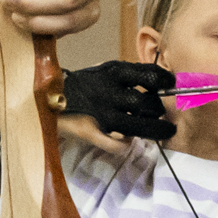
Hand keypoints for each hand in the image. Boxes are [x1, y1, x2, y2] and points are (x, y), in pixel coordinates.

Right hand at [56, 59, 177, 142]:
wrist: (45, 97)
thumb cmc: (82, 84)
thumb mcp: (103, 71)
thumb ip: (127, 76)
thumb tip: (157, 80)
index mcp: (113, 72)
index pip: (149, 74)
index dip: (166, 82)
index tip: (172, 86)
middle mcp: (109, 91)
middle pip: (148, 104)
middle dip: (158, 111)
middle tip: (160, 114)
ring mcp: (100, 114)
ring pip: (138, 127)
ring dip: (152, 130)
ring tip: (158, 131)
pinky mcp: (91, 132)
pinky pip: (118, 145)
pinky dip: (126, 145)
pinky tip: (128, 140)